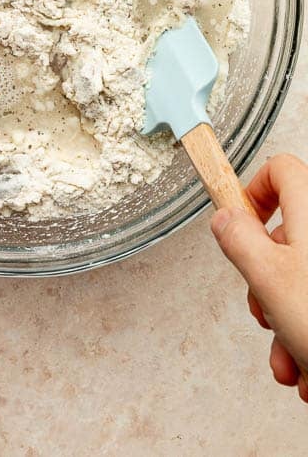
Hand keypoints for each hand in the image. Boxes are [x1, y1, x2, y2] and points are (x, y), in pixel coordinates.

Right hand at [211, 153, 307, 403]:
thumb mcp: (267, 277)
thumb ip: (238, 239)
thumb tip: (225, 219)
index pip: (279, 170)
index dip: (253, 192)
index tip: (239, 224)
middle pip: (286, 237)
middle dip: (265, 282)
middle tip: (263, 307)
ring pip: (302, 280)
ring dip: (285, 320)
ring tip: (290, 355)